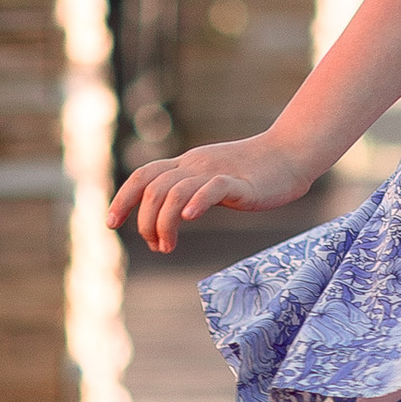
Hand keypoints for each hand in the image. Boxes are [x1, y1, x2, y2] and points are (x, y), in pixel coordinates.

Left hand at [108, 132, 313, 252]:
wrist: (290, 155)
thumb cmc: (253, 174)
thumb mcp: (212, 180)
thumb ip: (189, 193)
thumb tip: (167, 222)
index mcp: (187, 164)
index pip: (143, 175)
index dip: (122, 198)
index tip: (110, 223)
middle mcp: (196, 165)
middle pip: (154, 187)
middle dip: (144, 221)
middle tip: (156, 246)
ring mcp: (217, 172)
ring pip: (175, 191)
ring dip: (163, 222)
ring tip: (167, 246)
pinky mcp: (240, 182)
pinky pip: (212, 188)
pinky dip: (196, 203)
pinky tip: (190, 218)